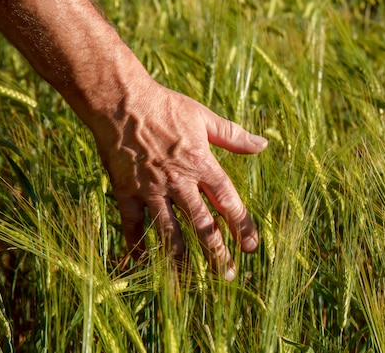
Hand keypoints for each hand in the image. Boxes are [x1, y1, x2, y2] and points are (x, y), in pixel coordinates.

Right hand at [88, 50, 267, 279]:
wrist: (121, 101)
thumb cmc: (165, 106)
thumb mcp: (203, 116)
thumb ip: (234, 135)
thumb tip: (263, 144)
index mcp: (202, 164)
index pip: (228, 201)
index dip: (241, 225)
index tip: (250, 247)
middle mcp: (179, 182)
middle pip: (202, 224)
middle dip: (216, 252)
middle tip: (227, 275)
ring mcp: (151, 189)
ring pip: (169, 231)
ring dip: (181, 259)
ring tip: (189, 282)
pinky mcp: (126, 191)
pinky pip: (133, 225)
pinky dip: (138, 245)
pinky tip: (143, 264)